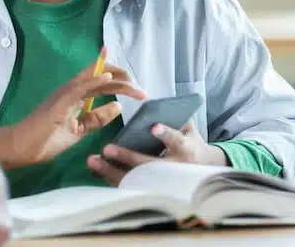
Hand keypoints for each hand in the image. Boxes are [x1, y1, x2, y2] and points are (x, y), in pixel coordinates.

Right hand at [0, 61, 145, 167]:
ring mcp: (65, 93)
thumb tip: (118, 107)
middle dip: (125, 80)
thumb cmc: (46, 139)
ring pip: (94, 78)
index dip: (121, 80)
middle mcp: (72, 89)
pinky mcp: (60, 102)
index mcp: (76, 95)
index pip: (102, 81)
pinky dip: (94, 81)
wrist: (22, 147)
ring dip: (116, 80)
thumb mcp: (78, 130)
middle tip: (142, 90)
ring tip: (133, 84)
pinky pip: (79, 88)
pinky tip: (108, 78)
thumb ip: (96, 119)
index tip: (138, 89)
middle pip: (102, 75)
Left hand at [87, 121, 228, 185]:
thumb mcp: (189, 129)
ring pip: (135, 180)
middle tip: (107, 148)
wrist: (200, 171)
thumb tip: (155, 104)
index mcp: (185, 149)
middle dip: (126, 156)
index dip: (165, 134)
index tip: (153, 127)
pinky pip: (128, 187)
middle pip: (148, 164)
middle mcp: (173, 168)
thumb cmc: (190, 143)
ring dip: (111, 171)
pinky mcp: (150, 190)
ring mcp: (161, 183)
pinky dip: (111, 179)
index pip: (176, 140)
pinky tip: (96, 170)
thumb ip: (175, 117)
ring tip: (93, 160)